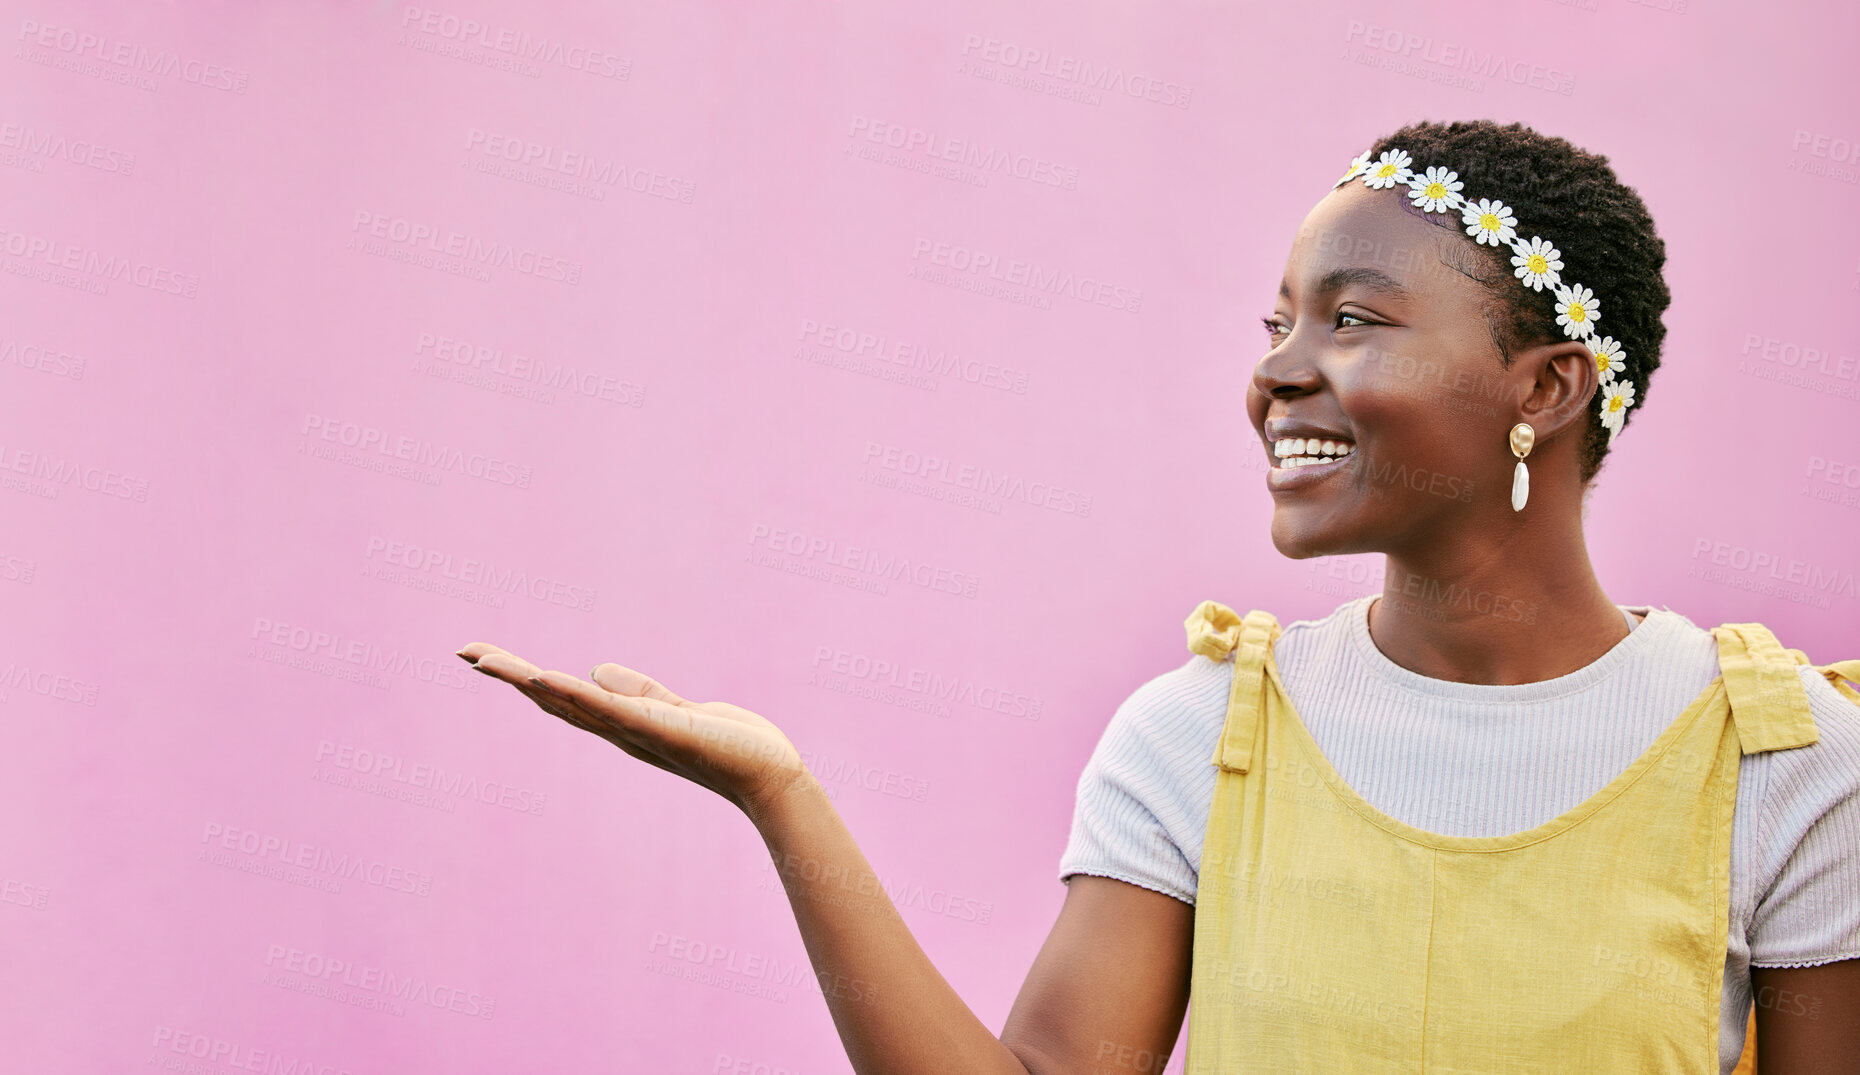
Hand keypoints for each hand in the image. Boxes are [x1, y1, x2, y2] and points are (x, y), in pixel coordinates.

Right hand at [455, 643, 810, 813]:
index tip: (482, 655)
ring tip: (490, 661)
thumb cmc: (729, 745)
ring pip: (572, 704)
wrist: (769, 775)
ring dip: (529, 681)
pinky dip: (577, 694)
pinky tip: (545, 678)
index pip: (562, 697)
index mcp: (622, 724)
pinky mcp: (662, 728)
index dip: (522, 677)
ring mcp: (637, 731)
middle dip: (511, 676)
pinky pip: (611, 710)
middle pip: (553, 700)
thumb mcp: (676, 709)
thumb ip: (640, 691)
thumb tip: (596, 671)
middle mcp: (620, 732)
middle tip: (467, 652)